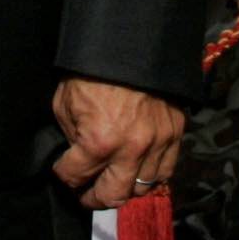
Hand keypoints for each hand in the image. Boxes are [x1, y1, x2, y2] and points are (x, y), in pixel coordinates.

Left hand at [50, 76, 186, 210]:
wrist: (131, 42)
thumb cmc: (93, 70)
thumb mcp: (66, 101)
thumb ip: (70, 135)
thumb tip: (75, 154)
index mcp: (99, 141)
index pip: (74, 178)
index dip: (63, 175)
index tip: (63, 170)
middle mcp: (131, 149)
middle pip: (112, 196)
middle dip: (93, 197)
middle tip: (87, 192)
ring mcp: (157, 142)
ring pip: (141, 188)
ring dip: (124, 188)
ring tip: (114, 181)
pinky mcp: (175, 132)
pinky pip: (166, 170)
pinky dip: (151, 175)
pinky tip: (138, 169)